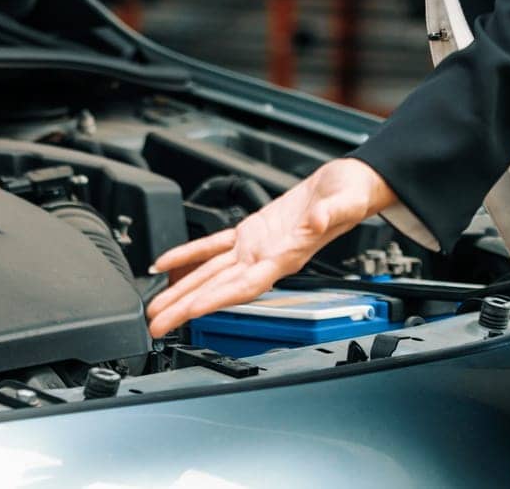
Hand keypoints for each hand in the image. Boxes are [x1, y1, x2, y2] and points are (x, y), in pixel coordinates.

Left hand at [144, 159, 397, 337]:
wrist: (352, 184)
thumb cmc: (353, 195)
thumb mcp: (346, 202)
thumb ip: (330, 215)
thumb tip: (316, 220)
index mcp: (287, 256)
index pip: (246, 285)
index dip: (218, 299)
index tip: (192, 312)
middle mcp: (267, 258)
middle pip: (220, 288)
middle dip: (187, 307)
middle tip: (156, 325)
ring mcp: (257, 247)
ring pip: (211, 272)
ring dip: (181, 290)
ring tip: (156, 308)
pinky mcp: (251, 230)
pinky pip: (214, 246)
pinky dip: (188, 254)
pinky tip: (166, 263)